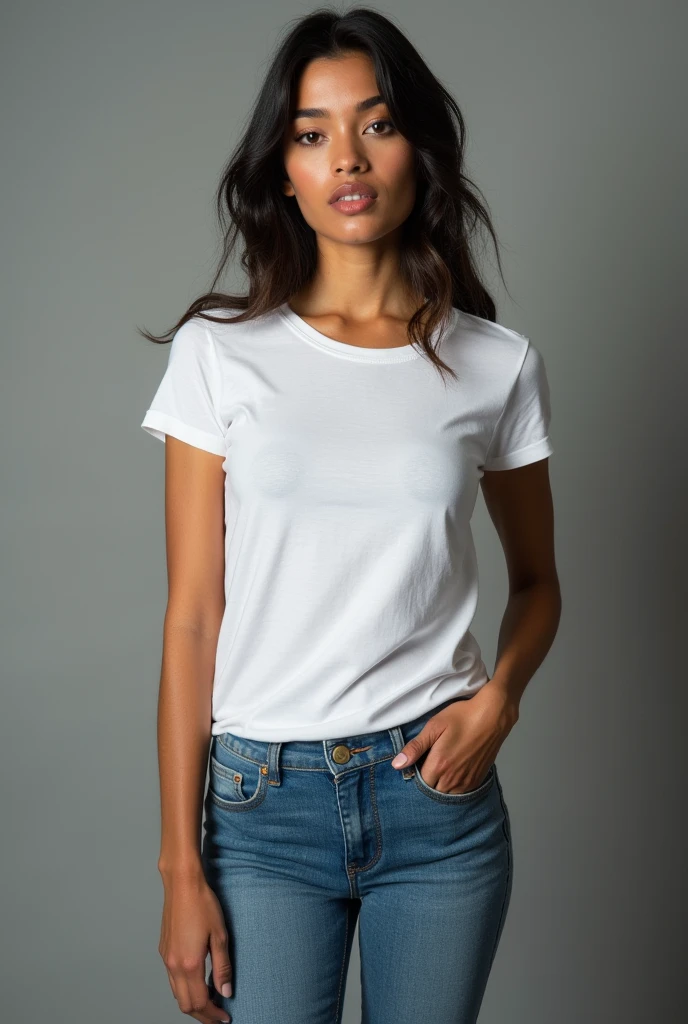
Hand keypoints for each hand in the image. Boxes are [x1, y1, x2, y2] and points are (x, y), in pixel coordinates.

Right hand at [159, 867, 232, 1022]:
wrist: (182, 884)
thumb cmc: (203, 904)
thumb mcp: (220, 936)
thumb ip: (222, 967)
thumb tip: (225, 991)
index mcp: (189, 964)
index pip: (200, 1002)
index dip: (213, 1015)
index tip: (225, 1017)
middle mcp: (174, 965)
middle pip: (185, 1004)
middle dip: (202, 1014)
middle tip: (218, 1015)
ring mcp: (166, 958)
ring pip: (176, 994)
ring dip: (192, 1002)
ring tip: (210, 1000)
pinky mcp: (164, 950)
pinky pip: (172, 980)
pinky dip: (184, 989)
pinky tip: (197, 981)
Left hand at [390, 682, 518, 793]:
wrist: (493, 716)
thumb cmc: (462, 717)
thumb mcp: (434, 726)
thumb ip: (415, 747)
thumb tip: (396, 764)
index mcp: (439, 765)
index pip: (420, 782)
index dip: (416, 773)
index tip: (419, 761)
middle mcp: (453, 778)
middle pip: (433, 790)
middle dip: (428, 780)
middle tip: (430, 762)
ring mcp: (467, 781)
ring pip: (447, 794)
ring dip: (441, 785)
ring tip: (442, 766)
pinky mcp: (477, 779)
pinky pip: (461, 792)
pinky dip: (454, 786)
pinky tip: (454, 770)